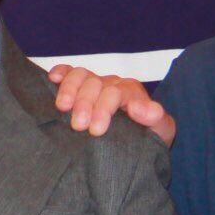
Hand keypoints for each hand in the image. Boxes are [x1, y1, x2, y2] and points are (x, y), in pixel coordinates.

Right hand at [47, 64, 174, 144]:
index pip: (116, 93)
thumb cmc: (149, 136)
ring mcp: (95, 83)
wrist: (140, 142)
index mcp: (132, 92)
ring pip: (81, 76)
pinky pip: (70, 73)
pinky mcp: (81, 87)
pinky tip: (52, 79)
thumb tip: (136, 108)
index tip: (96, 130)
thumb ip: (155, 118)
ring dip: (69, 90)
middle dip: (85, 103)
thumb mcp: (161, 131)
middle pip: (95, 84)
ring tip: (62, 107)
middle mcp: (112, 84)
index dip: (104, 108)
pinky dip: (61, 73)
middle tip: (77, 125)